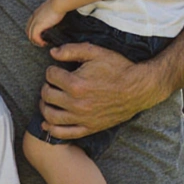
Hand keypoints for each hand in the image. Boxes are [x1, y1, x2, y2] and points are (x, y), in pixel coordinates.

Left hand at [25, 0, 64, 46]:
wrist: (58, 3)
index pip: (29, 25)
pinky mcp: (38, 25)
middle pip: (28, 31)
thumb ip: (49, 15)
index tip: (40, 36)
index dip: (33, 32)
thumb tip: (54, 18)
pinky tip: (44, 43)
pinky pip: (35, 37)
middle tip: (41, 42)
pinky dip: (39, 42)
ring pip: (30, 35)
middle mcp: (33, 17)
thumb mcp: (52, 10)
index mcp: (36, 13)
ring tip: (43, 44)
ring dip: (36, 42)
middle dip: (33, 38)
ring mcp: (35, 21)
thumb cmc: (58, 5)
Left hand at [37, 42, 167, 138]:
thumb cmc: (118, 68)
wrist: (139, 89)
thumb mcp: (96, 52)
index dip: (52, 70)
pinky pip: (63, 133)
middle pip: (47, 94)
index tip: (58, 70)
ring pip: (50, 115)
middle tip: (53, 83)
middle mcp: (77, 103)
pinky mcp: (89, 128)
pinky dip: (51, 129)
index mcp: (76, 83)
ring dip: (45, 106)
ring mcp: (82, 118)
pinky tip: (48, 122)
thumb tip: (52, 52)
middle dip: (47, 86)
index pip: (50, 76)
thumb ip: (72, 50)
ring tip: (49, 99)